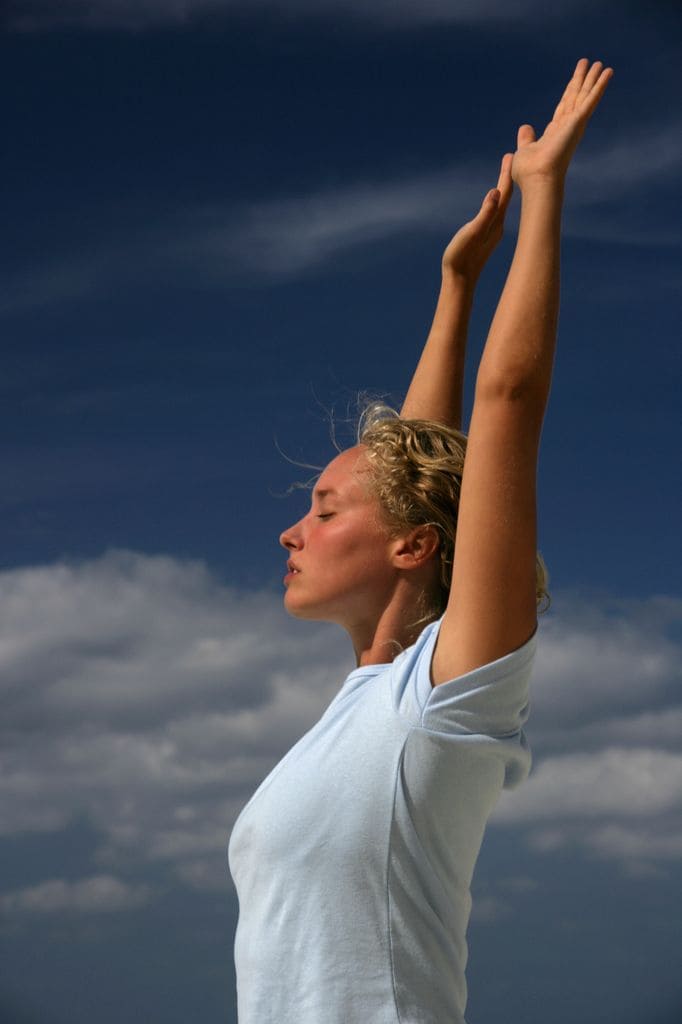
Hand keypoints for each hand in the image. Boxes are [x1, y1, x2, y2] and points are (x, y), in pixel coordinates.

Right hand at [441, 153, 512, 281]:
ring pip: (501, 204)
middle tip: (511, 156)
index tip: (511, 154)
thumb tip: (495, 192)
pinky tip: (496, 202)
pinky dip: (497, 201)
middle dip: (508, 176)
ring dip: (503, 188)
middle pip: (506, 195)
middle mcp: (498, 225)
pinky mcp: (486, 238)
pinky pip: (495, 213)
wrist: (459, 281)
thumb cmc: (461, 257)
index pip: (504, 192)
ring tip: (505, 176)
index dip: (507, 173)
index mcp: (495, 221)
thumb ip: (484, 213)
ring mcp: (493, 232)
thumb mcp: (471, 232)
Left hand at [512, 58, 612, 187]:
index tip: (574, 82)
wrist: (536, 178)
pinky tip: (607, 72)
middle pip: (575, 98)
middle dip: (581, 80)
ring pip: (585, 95)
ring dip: (593, 79)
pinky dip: (600, 85)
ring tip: (600, 63)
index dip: (569, 94)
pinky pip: (591, 99)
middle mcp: (567, 127)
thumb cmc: (529, 172)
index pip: (563, 108)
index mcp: (555, 133)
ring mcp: (574, 124)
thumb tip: (525, 128)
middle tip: (587, 63)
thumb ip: (526, 139)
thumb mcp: (525, 150)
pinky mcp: (578, 121)